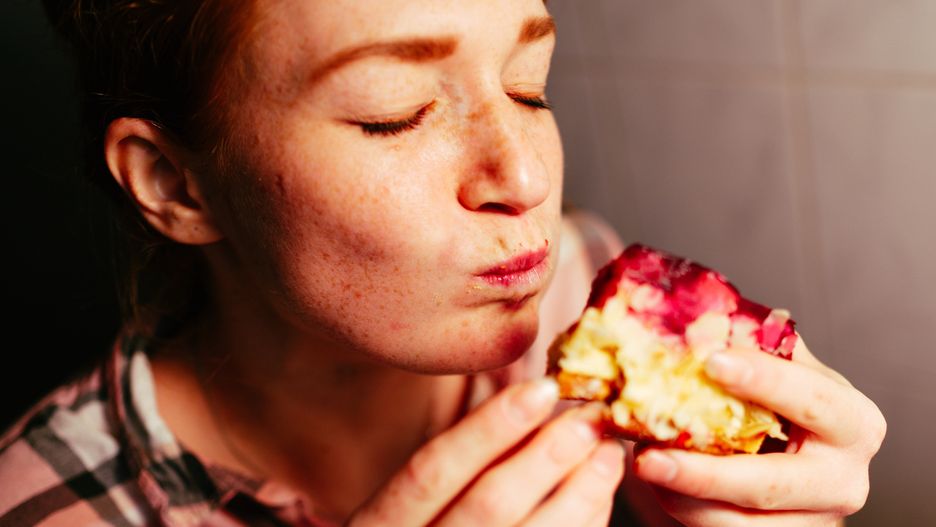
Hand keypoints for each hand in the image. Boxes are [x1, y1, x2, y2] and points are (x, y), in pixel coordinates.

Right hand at [347, 379, 624, 526]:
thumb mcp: (409, 503)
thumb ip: (458, 463)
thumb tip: (532, 404)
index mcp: (379, 524)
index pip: (431, 469)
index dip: (487, 428)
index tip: (542, 388)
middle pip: (488, 506)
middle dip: (546, 458)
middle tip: (590, 419)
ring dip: (580, 495)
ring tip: (609, 454)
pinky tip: (599, 497)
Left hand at [633, 339, 885, 525]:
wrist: (798, 452)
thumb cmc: (785, 400)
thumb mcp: (782, 368)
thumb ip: (752, 344)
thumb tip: (695, 321)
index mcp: (853, 422)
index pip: (812, 400)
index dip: (765, 380)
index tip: (711, 360)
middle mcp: (843, 479)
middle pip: (771, 483)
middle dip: (705, 473)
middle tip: (649, 455)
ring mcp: (814, 520)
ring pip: (742, 522)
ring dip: (682, 494)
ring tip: (643, 464)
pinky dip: (684, 507)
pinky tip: (658, 481)